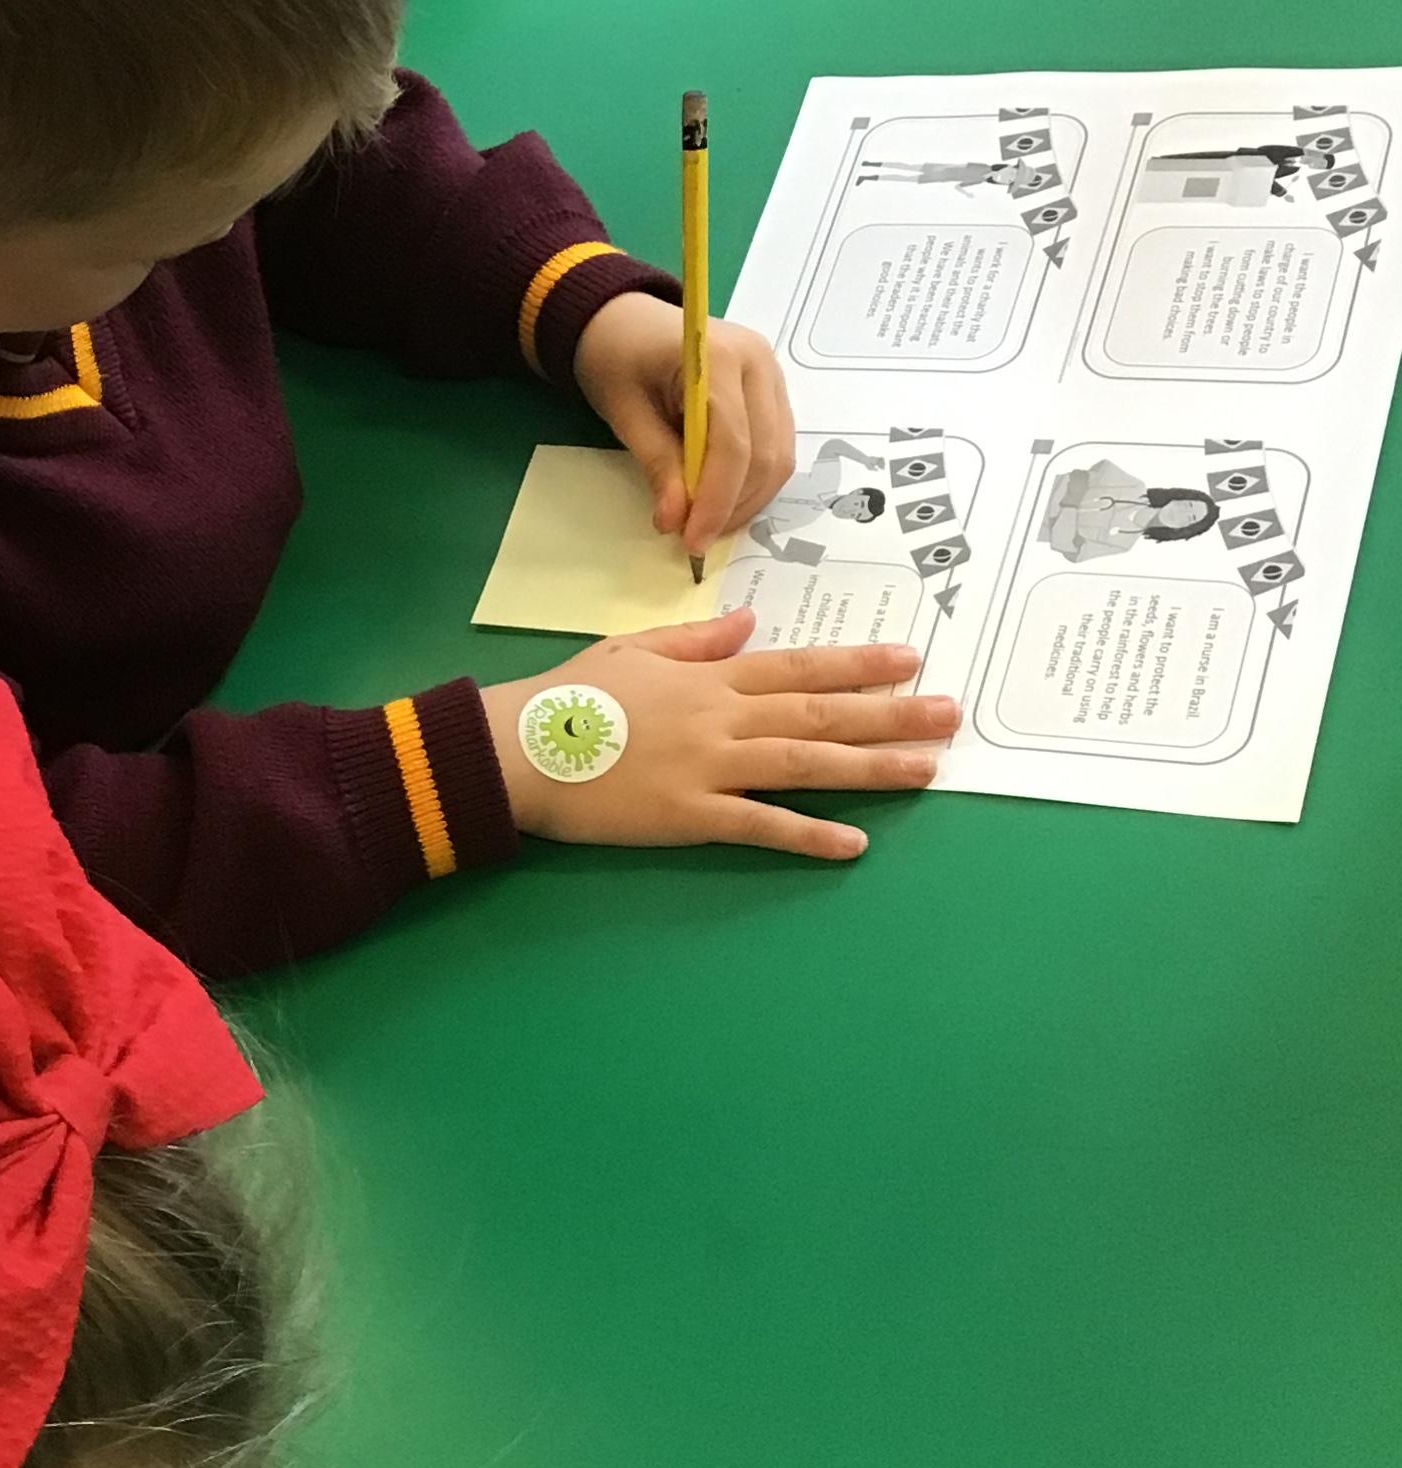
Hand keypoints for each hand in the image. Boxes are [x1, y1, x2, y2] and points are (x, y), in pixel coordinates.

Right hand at [484, 606, 959, 861]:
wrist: (518, 749)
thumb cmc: (569, 699)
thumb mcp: (631, 650)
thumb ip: (696, 640)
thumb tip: (749, 625)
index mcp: (708, 677)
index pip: (798, 666)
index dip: (857, 664)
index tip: (909, 659)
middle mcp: (721, 717)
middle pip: (819, 712)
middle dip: (890, 712)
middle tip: (949, 713)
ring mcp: (709, 766)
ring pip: (805, 762)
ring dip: (870, 766)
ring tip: (926, 770)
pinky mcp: (689, 815)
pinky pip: (760, 825)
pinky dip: (808, 834)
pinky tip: (853, 843)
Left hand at [573, 291, 794, 556]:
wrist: (625, 319)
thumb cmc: (617, 358)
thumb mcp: (624, 412)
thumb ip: (656, 463)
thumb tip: (675, 520)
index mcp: (719, 357)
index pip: (734, 443)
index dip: (715, 499)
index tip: (691, 540)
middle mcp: (760, 363)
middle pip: (766, 454)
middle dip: (733, 506)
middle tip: (694, 539)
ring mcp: (772, 376)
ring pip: (779, 457)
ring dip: (746, 500)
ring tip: (705, 524)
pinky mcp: (772, 392)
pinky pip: (775, 447)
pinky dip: (751, 482)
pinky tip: (719, 500)